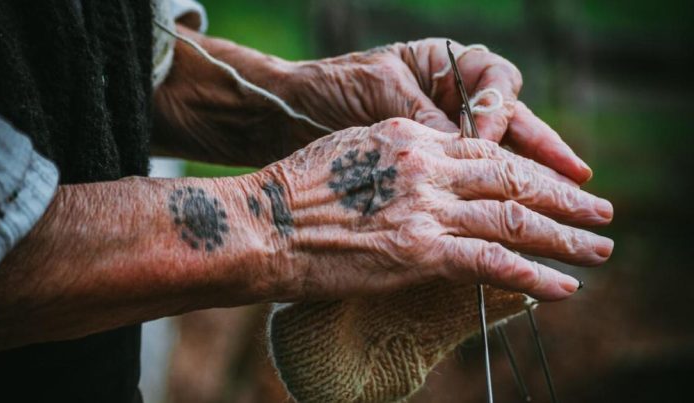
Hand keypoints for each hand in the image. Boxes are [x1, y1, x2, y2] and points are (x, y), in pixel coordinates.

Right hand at [257, 118, 612, 300]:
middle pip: (512, 179)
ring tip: (598, 249)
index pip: (487, 151)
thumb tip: (427, 178)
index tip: (553, 184)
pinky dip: (533, 275)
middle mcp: (427, 166)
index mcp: (410, 138)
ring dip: (564, 236)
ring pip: (513, 219)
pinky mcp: (419, 251)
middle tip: (599, 212)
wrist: (260, 223)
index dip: (528, 170)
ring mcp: (425, 208)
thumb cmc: (293, 193)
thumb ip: (397, 161)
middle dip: (562, 198)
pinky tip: (562, 287)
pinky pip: (491, 262)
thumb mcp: (350, 153)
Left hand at [283, 39, 592, 182]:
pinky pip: (471, 182)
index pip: (495, 83)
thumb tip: (469, 144)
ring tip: (572, 202)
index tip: (487, 142)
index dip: (500, 115)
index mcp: (443, 66)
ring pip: (499, 155)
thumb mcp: (376, 94)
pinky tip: (519, 221)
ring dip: (533, 181)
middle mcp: (450, 98)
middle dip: (545, 153)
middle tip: (579, 182)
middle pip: (512, 122)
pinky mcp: (428, 168)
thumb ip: (422, 117)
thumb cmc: (329, 89)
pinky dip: (494, 201)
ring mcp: (442, 133)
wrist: (285, 113)